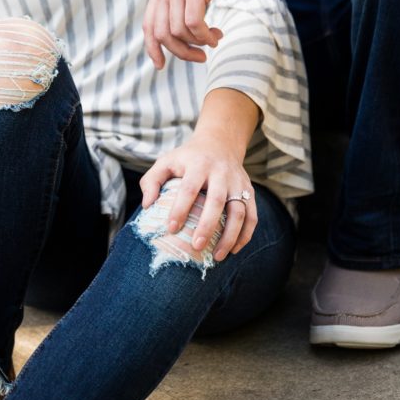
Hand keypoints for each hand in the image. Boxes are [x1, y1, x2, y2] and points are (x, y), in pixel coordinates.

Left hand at [139, 132, 256, 262]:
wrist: (220, 143)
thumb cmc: (188, 158)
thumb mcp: (167, 161)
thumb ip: (152, 180)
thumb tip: (146, 206)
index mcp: (199, 164)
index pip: (189, 188)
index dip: (180, 208)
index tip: (171, 228)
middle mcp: (221, 173)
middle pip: (217, 201)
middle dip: (208, 225)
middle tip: (197, 246)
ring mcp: (238, 182)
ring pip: (239, 211)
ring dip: (230, 236)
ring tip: (218, 256)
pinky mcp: (249, 191)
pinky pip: (252, 215)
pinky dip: (245, 235)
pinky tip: (234, 250)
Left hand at [143, 0, 276, 67]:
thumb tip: (184, 26)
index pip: (148, 26)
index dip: (152, 49)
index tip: (160, 66)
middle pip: (163, 35)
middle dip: (181, 53)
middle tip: (200, 57)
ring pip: (179, 32)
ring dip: (197, 44)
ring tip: (213, 40)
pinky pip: (194, 23)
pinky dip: (204, 36)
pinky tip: (216, 35)